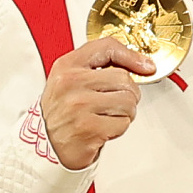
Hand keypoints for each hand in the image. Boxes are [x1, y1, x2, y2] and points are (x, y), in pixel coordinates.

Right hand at [42, 36, 154, 169]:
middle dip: (128, 94)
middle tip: (115, 103)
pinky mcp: (88, 128)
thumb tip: (144, 65)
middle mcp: (71, 82)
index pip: (107, 47)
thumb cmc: (64, 112)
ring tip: (108, 116)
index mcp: (67, 65)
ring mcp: (78, 105)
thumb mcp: (72, 80)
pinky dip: (118, 129)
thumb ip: (100, 67)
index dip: (132, 56)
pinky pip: (122, 123)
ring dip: (125, 113)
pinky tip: (103, 129)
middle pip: (124, 79)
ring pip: (128, 102)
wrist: (46, 145)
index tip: (146, 67)